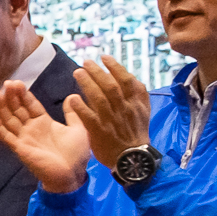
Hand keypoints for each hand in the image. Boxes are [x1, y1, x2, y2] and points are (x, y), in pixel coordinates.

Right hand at [0, 79, 90, 193]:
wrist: (72, 175)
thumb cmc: (76, 154)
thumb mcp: (79, 129)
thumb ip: (73, 113)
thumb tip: (72, 96)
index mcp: (44, 122)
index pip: (30, 105)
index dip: (23, 94)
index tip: (17, 82)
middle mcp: (31, 128)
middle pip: (17, 109)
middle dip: (11, 97)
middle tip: (6, 83)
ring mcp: (24, 138)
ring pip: (9, 120)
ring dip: (2, 108)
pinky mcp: (20, 148)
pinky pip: (7, 137)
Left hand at [64, 57, 152, 171]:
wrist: (133, 158)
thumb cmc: (137, 133)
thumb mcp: (144, 111)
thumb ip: (139, 94)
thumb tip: (130, 77)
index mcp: (136, 103)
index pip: (126, 80)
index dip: (115, 66)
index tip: (103, 57)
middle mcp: (125, 109)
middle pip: (111, 86)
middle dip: (98, 71)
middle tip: (85, 62)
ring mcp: (112, 120)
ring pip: (99, 98)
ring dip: (87, 83)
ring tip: (77, 72)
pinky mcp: (100, 131)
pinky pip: (89, 117)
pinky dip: (81, 107)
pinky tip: (72, 98)